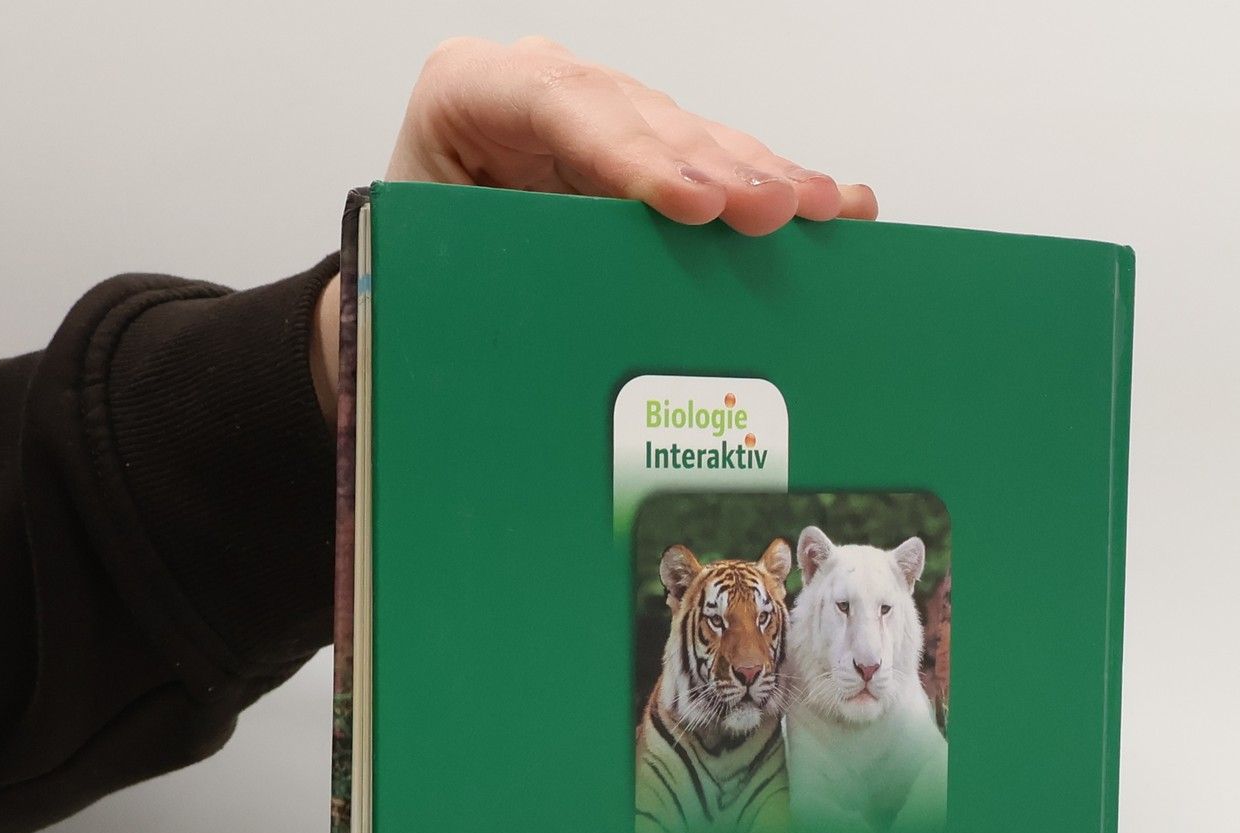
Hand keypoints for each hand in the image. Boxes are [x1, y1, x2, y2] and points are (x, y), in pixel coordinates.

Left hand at [310, 36, 878, 412]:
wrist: (409, 273)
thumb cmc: (413, 272)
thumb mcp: (430, 268)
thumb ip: (491, 276)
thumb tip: (563, 336)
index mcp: (470, 93)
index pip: (554, 107)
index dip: (630, 155)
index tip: (690, 203)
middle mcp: (540, 89)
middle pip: (639, 119)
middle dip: (714, 167)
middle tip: (774, 210)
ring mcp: (597, 114)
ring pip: (689, 137)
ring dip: (760, 177)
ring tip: (821, 210)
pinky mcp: (640, 149)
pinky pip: (710, 163)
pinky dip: (768, 185)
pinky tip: (831, 204)